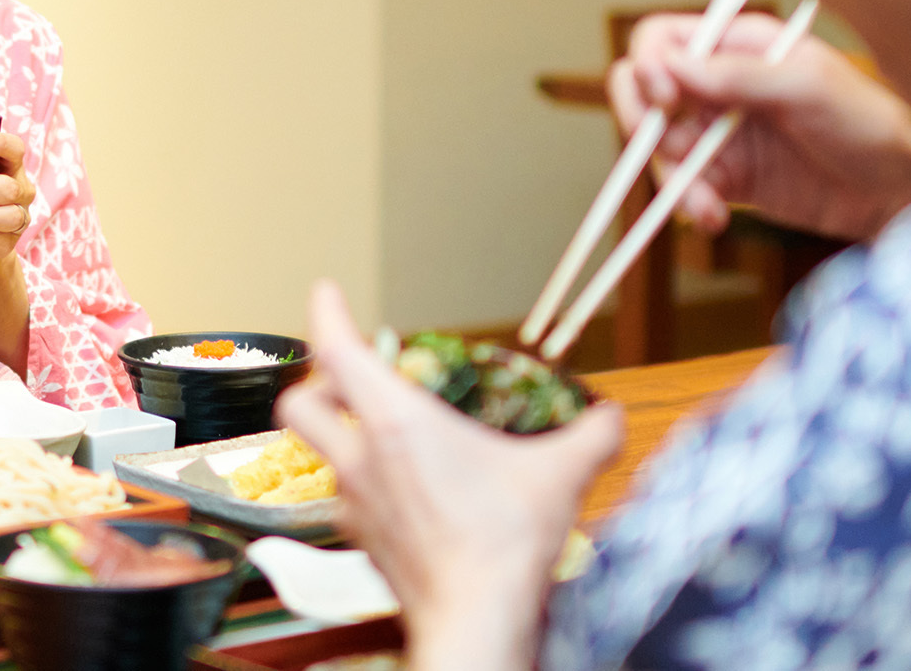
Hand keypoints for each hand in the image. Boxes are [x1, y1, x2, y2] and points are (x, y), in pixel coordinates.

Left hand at [278, 282, 623, 670]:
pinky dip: (362, 482)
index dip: (327, 314)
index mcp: (396, 422)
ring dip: (337, 435)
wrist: (476, 620)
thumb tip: (610, 418)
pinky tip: (399, 490)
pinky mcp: (363, 543)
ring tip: (375, 431)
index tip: (325, 292)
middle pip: (300, 404)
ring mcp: (355, 504)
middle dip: (314, 381)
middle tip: (343, 372)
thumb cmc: (505, 542)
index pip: (337, 352)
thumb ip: (592, 436)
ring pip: (318, 455)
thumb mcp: (562, 475)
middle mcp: (361, 459)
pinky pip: (346, 499)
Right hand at [608, 12, 910, 241]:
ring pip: (658, 147)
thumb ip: (741, 76)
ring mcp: (719, 133)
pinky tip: (713, 220)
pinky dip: (688, 204)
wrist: (904, 196)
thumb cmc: (872, 126)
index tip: (667, 98)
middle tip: (664, 150)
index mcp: (739, 46)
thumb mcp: (811, 89)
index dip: (650, 65)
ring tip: (707, 208)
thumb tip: (674, 67)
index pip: (663, 41)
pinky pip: (683, 187)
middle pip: (643, 91)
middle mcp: (720, 85)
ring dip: (671, 178)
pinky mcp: (726, 179)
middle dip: (641, 122)